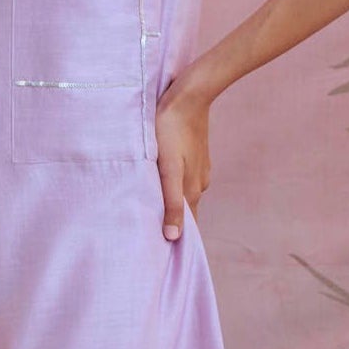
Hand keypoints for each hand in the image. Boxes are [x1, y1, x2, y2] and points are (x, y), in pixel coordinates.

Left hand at [154, 75, 212, 239]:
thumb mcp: (169, 169)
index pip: (186, 225)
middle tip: (149, 234)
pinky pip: (182, 176)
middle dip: (171, 222)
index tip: (160, 253)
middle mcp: (198, 183)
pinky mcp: (194, 154)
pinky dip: (172, 184)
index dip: (175, 238)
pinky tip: (160, 181)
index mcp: (192, 191)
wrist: (189, 94)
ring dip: (169, 201)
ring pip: (182, 192)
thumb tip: (173, 237)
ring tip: (150, 209)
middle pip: (184, 210)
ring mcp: (197, 168)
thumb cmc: (171, 129)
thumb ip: (171, 203)